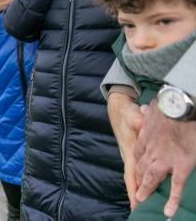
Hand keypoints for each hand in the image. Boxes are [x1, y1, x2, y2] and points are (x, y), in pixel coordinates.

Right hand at [107, 92, 142, 208]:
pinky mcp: (134, 151)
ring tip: (143, 203)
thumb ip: (138, 122)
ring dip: (138, 188)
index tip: (136, 205)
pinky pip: (138, 169)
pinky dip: (141, 178)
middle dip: (135, 195)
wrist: (118, 108)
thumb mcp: (133, 117)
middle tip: (141, 211)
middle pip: (132, 180)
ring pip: (135, 175)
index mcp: (129, 152)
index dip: (133, 191)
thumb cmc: (126, 113)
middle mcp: (129, 156)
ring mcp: (131, 154)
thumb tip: (142, 124)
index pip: (131, 176)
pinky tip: (147, 183)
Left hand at [133, 101, 195, 216]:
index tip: (136, 169)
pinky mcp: (180, 164)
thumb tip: (143, 109)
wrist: (177, 106)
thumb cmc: (168, 106)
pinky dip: (172, 200)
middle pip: (141, 167)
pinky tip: (169, 212)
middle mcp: (151, 150)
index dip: (136, 161)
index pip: (138, 152)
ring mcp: (164, 159)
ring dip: (146, 189)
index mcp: (146, 138)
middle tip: (135, 190)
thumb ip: (147, 113)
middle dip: (138, 179)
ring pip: (152, 178)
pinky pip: (176, 186)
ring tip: (141, 200)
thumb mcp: (153, 108)